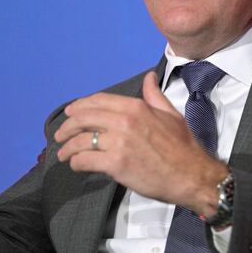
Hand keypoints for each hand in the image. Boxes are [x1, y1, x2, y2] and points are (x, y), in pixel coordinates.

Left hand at [54, 72, 227, 215]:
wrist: (191, 174)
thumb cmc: (183, 146)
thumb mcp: (170, 114)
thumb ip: (154, 95)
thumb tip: (149, 77)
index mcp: (136, 107)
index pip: (98, 101)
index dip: (79, 106)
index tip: (70, 113)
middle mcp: (124, 121)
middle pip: (84, 118)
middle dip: (67, 126)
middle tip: (60, 135)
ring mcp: (119, 142)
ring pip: (81, 140)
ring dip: (67, 147)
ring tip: (63, 154)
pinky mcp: (116, 163)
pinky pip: (85, 160)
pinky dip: (76, 162)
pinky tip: (76, 165)